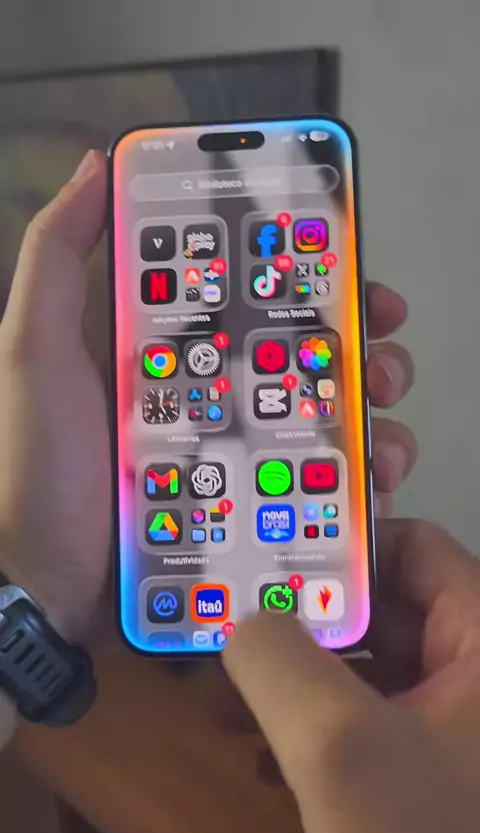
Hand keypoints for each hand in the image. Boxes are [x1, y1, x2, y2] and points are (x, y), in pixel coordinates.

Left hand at [0, 150, 413, 643]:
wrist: (43, 587)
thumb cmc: (40, 467)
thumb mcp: (35, 351)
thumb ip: (57, 259)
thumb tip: (97, 167)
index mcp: (168, 348)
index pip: (249, 294)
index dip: (304, 274)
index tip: (351, 268)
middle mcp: (208, 393)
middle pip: (299, 353)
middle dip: (356, 345)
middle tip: (384, 357)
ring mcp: (230, 453)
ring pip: (319, 416)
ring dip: (367, 411)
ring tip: (382, 426)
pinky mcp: (245, 507)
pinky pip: (311, 482)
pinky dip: (352, 476)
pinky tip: (374, 477)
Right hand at [224, 520, 479, 832]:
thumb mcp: (341, 747)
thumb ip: (278, 662)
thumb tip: (241, 619)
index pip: (412, 550)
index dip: (339, 548)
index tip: (266, 567)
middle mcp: (476, 673)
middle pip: (381, 608)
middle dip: (300, 626)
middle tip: (233, 636)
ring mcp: (455, 728)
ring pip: (366, 669)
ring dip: (295, 682)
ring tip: (230, 704)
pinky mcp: (433, 773)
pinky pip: (367, 723)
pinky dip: (314, 729)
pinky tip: (268, 758)